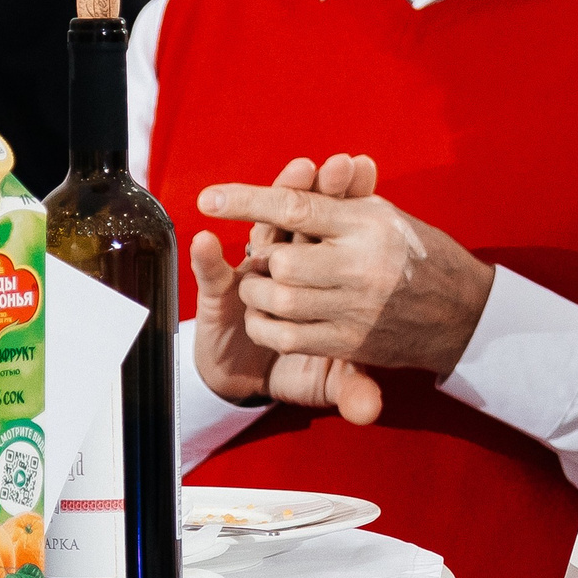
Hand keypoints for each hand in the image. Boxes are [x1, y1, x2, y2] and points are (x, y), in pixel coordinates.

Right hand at [191, 155, 387, 420]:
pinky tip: (207, 243)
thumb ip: (352, 386)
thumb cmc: (303, 359)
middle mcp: (291, 260)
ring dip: (274, 200)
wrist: (258, 374)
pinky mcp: (221, 290)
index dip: (355, 200)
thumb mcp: (333, 376)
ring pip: (265, 230)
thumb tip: (370, 412)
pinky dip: (209, 260)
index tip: (369, 173)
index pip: (343, 227)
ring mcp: (255, 270)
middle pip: (306, 215)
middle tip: (340, 165)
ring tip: (298, 172)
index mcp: (327, 270)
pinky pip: (214, 273)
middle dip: (322, 188)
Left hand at [199, 165, 494, 384]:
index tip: (208, 198)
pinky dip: (269, 325)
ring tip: (265, 285)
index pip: (296, 206)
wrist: (464, 313)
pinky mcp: (351, 342)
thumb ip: (339, 203)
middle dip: (265, 257)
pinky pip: (289, 335)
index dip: (248, 200)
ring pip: (281, 298)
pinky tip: (270, 317)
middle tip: (267, 256)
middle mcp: (362, 264)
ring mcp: (356, 306)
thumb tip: (293, 186)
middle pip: (282, 258)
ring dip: (261, 292)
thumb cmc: (418, 255)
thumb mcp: (385, 217)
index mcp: (368, 224)